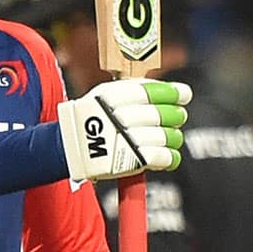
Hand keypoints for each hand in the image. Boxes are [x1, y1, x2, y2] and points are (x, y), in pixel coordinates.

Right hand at [57, 80, 191, 181]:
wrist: (68, 149)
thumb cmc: (90, 120)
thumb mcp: (102, 96)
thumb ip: (131, 90)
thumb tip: (169, 90)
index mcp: (110, 96)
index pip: (149, 91)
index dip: (171, 92)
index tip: (184, 94)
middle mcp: (117, 116)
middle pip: (159, 114)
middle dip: (173, 115)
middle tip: (177, 116)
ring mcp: (124, 140)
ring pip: (164, 136)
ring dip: (172, 137)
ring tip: (171, 136)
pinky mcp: (130, 161)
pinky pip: (161, 157)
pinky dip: (169, 157)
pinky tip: (169, 155)